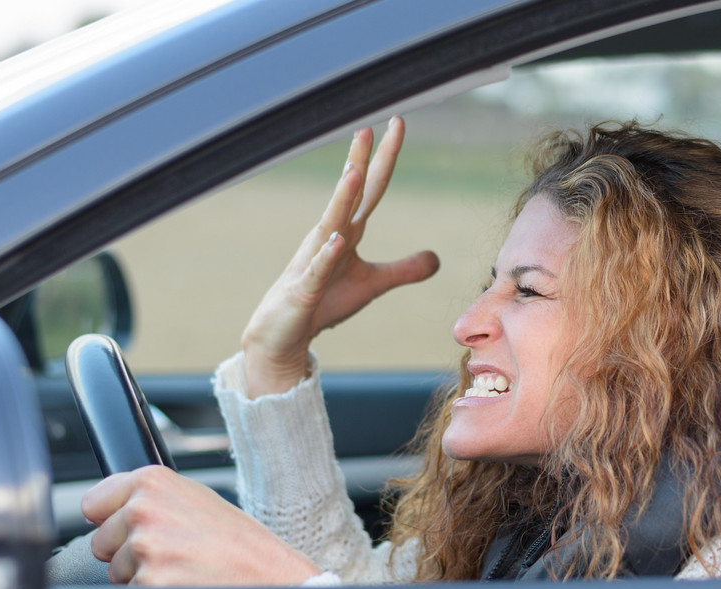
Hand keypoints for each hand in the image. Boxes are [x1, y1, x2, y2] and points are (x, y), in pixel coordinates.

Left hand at [81, 466, 321, 586]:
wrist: (269, 574)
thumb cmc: (240, 541)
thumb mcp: (197, 499)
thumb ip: (151, 497)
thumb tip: (105, 507)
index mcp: (154, 482)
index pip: (94, 502)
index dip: (112, 518)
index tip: (129, 525)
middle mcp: (144, 510)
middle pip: (102, 542)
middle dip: (129, 551)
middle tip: (173, 551)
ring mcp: (145, 548)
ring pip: (116, 572)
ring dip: (142, 575)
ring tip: (183, 567)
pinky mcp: (149, 583)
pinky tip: (184, 584)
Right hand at [242, 117, 439, 396]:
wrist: (282, 334)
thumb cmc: (323, 303)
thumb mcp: (372, 285)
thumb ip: (403, 269)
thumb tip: (437, 258)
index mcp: (347, 232)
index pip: (371, 188)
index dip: (384, 158)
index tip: (397, 122)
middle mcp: (330, 237)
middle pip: (349, 195)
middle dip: (360, 161)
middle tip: (369, 125)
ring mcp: (314, 261)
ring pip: (330, 224)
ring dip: (341, 199)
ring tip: (354, 171)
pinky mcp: (304, 290)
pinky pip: (317, 270)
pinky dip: (327, 255)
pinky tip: (338, 240)